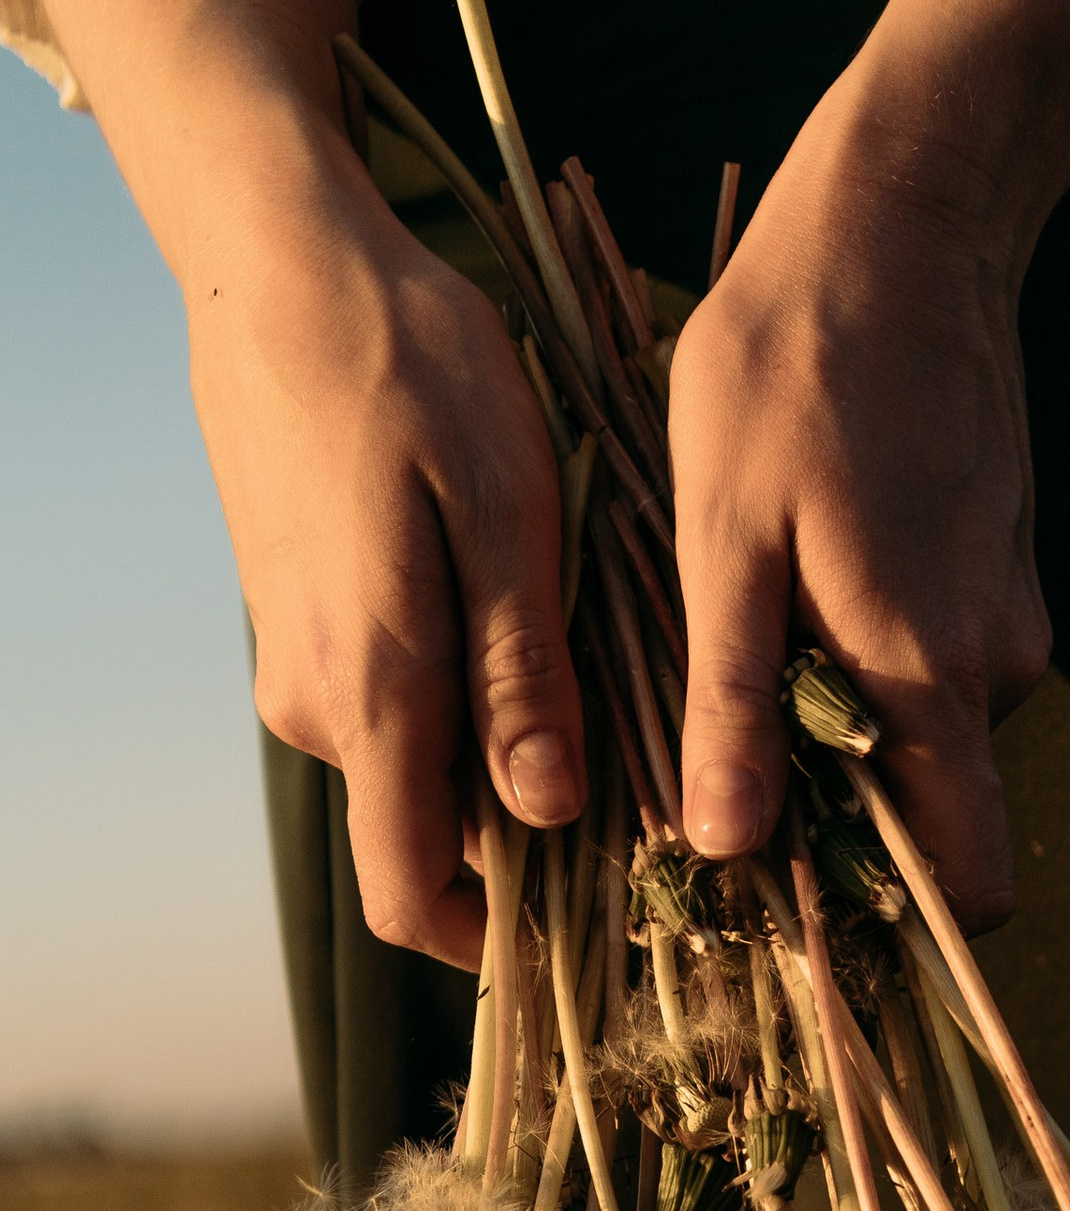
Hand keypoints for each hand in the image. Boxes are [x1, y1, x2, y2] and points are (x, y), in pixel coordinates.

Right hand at [195, 138, 584, 968]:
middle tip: (650, 798)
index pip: (410, 897)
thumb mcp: (504, 518)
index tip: (595, 940)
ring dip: (502, 754)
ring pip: (414, 760)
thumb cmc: (410, 369)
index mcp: (368, 696)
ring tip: (603, 690)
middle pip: (427, 833)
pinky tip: (526, 623)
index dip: (497, 948)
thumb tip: (548, 817)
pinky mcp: (298, 617)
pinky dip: (461, 694)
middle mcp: (315, 704)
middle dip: (532, 841)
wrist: (279, 262)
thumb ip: (522, 679)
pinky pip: (390, 697)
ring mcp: (294, 661)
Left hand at [667, 114, 1050, 929]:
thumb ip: (732, 704)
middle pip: (927, 816)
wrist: (909, 216)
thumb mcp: (721, 536)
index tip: (789, 913)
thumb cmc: (791, 364)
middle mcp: (995, 669)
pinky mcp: (998, 569)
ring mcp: (1008, 617)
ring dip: (834, 719)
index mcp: (929, 678)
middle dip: (831, 816)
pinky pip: (930, 661)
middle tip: (712, 754)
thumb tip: (730, 851)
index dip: (890, 925)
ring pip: (920, 733)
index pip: (971, 887)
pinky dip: (862, 651)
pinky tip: (796, 569)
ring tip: (742, 628)